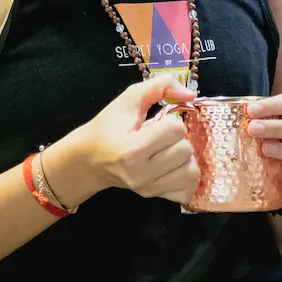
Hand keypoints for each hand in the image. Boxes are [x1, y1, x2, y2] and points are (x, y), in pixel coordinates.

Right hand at [48, 76, 200, 205]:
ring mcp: (148, 188)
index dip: (171, 120)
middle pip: (186, 150)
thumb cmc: (109, 127)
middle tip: (163, 137)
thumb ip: (160, 85)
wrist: (90, 159)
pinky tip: (175, 168)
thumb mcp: (129, 98)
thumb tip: (191, 94)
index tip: (157, 122)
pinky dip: (186, 178)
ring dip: (186, 158)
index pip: (176, 130)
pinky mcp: (155, 196)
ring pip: (191, 172)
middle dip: (178, 139)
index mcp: (132, 149)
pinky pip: (187, 191)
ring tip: (170, 151)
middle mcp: (141, 173)